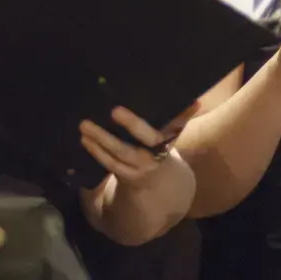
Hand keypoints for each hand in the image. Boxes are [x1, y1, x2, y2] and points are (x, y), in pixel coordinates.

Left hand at [79, 102, 198, 186]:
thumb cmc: (165, 145)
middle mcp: (149, 160)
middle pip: (126, 151)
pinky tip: (85, 140)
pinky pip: (109, 165)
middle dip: (108, 137)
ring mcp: (135, 170)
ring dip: (97, 143)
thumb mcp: (174, 133)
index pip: (149, 135)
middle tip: (88, 123)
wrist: (161, 178)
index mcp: (163, 146)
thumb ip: (182, 118)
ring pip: (114, 158)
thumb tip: (197, 101)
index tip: (115, 110)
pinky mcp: (123, 175)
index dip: (133, 125)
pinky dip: (96, 152)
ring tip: (84, 127)